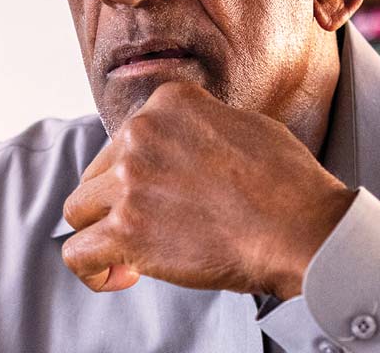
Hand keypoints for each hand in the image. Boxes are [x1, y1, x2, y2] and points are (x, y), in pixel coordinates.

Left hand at [61, 81, 354, 298]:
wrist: (302, 229)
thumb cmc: (287, 184)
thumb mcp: (243, 124)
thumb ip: (199, 127)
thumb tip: (185, 142)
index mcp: (168, 103)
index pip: (127, 138)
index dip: (140, 172)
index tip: (162, 195)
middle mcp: (140, 134)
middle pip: (98, 173)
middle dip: (117, 202)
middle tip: (151, 227)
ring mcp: (130, 181)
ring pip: (79, 209)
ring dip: (102, 231)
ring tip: (130, 254)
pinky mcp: (127, 230)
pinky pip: (77, 253)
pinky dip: (93, 269)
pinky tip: (121, 275)